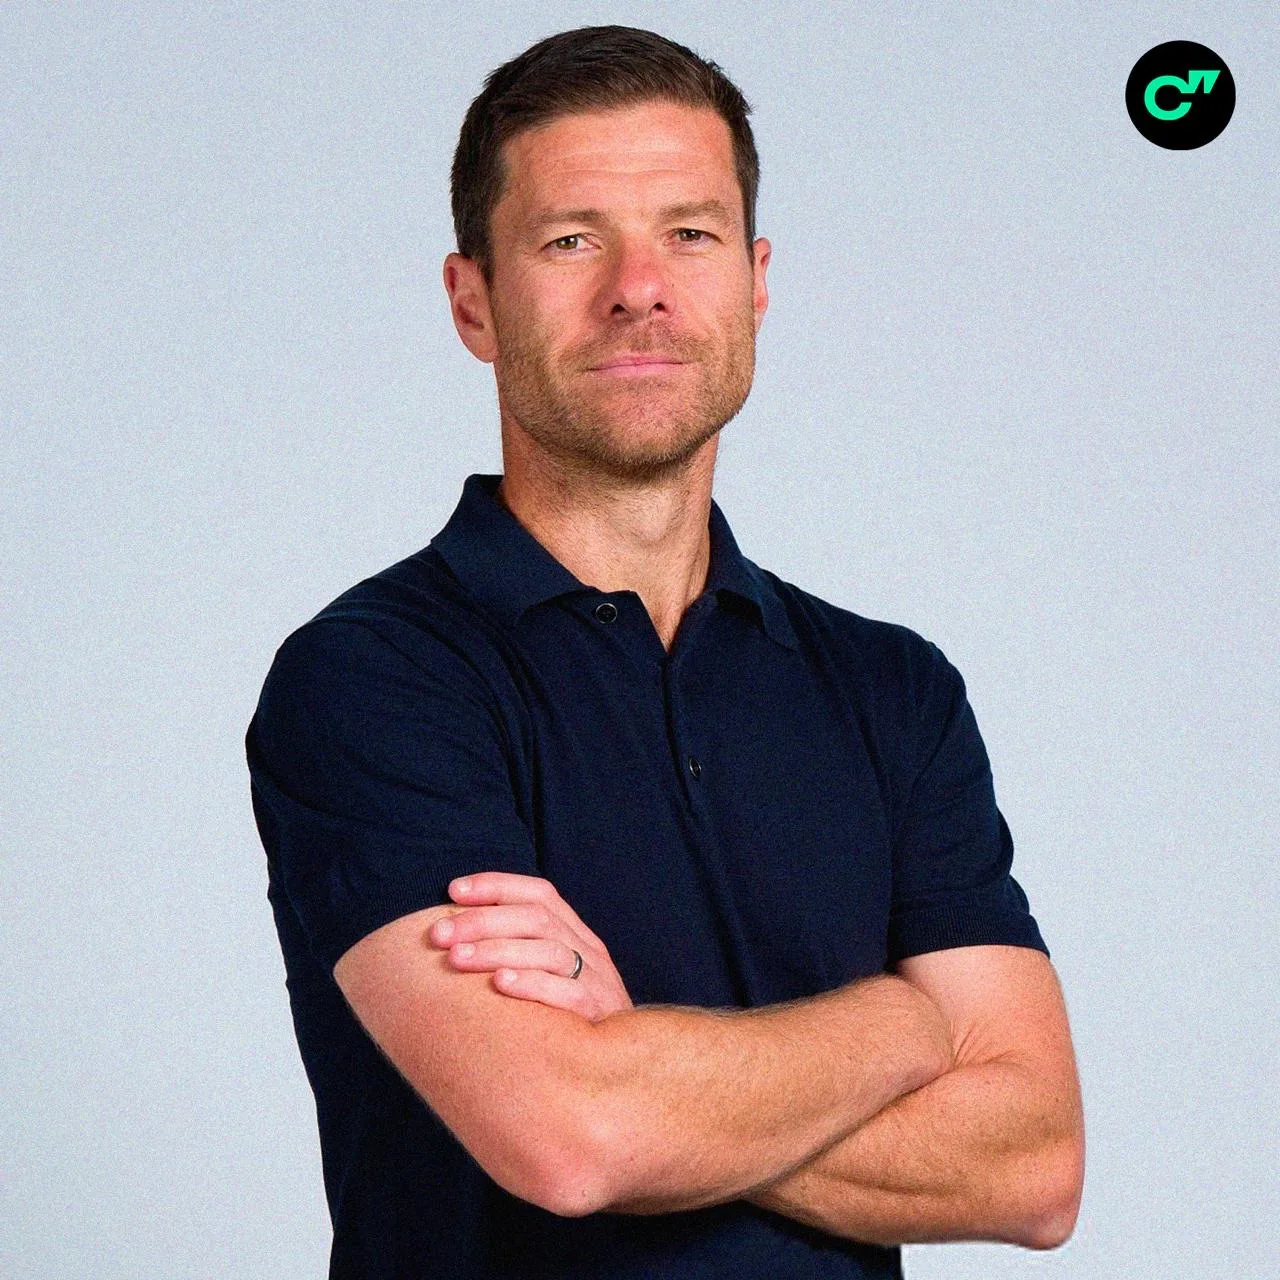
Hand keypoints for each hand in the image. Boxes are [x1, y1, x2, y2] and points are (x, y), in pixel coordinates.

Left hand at [427, 872, 633, 1021]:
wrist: (623, 1063)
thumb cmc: (570, 1017)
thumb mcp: (553, 975)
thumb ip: (519, 952)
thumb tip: (453, 940)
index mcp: (574, 933)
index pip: (539, 893)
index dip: (496, 885)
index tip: (453, 890)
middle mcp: (587, 949)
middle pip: (536, 918)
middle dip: (482, 921)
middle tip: (438, 934)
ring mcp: (597, 980)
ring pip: (549, 951)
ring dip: (498, 950)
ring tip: (456, 959)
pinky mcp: (599, 1014)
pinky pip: (568, 994)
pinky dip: (532, 984)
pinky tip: (499, 984)